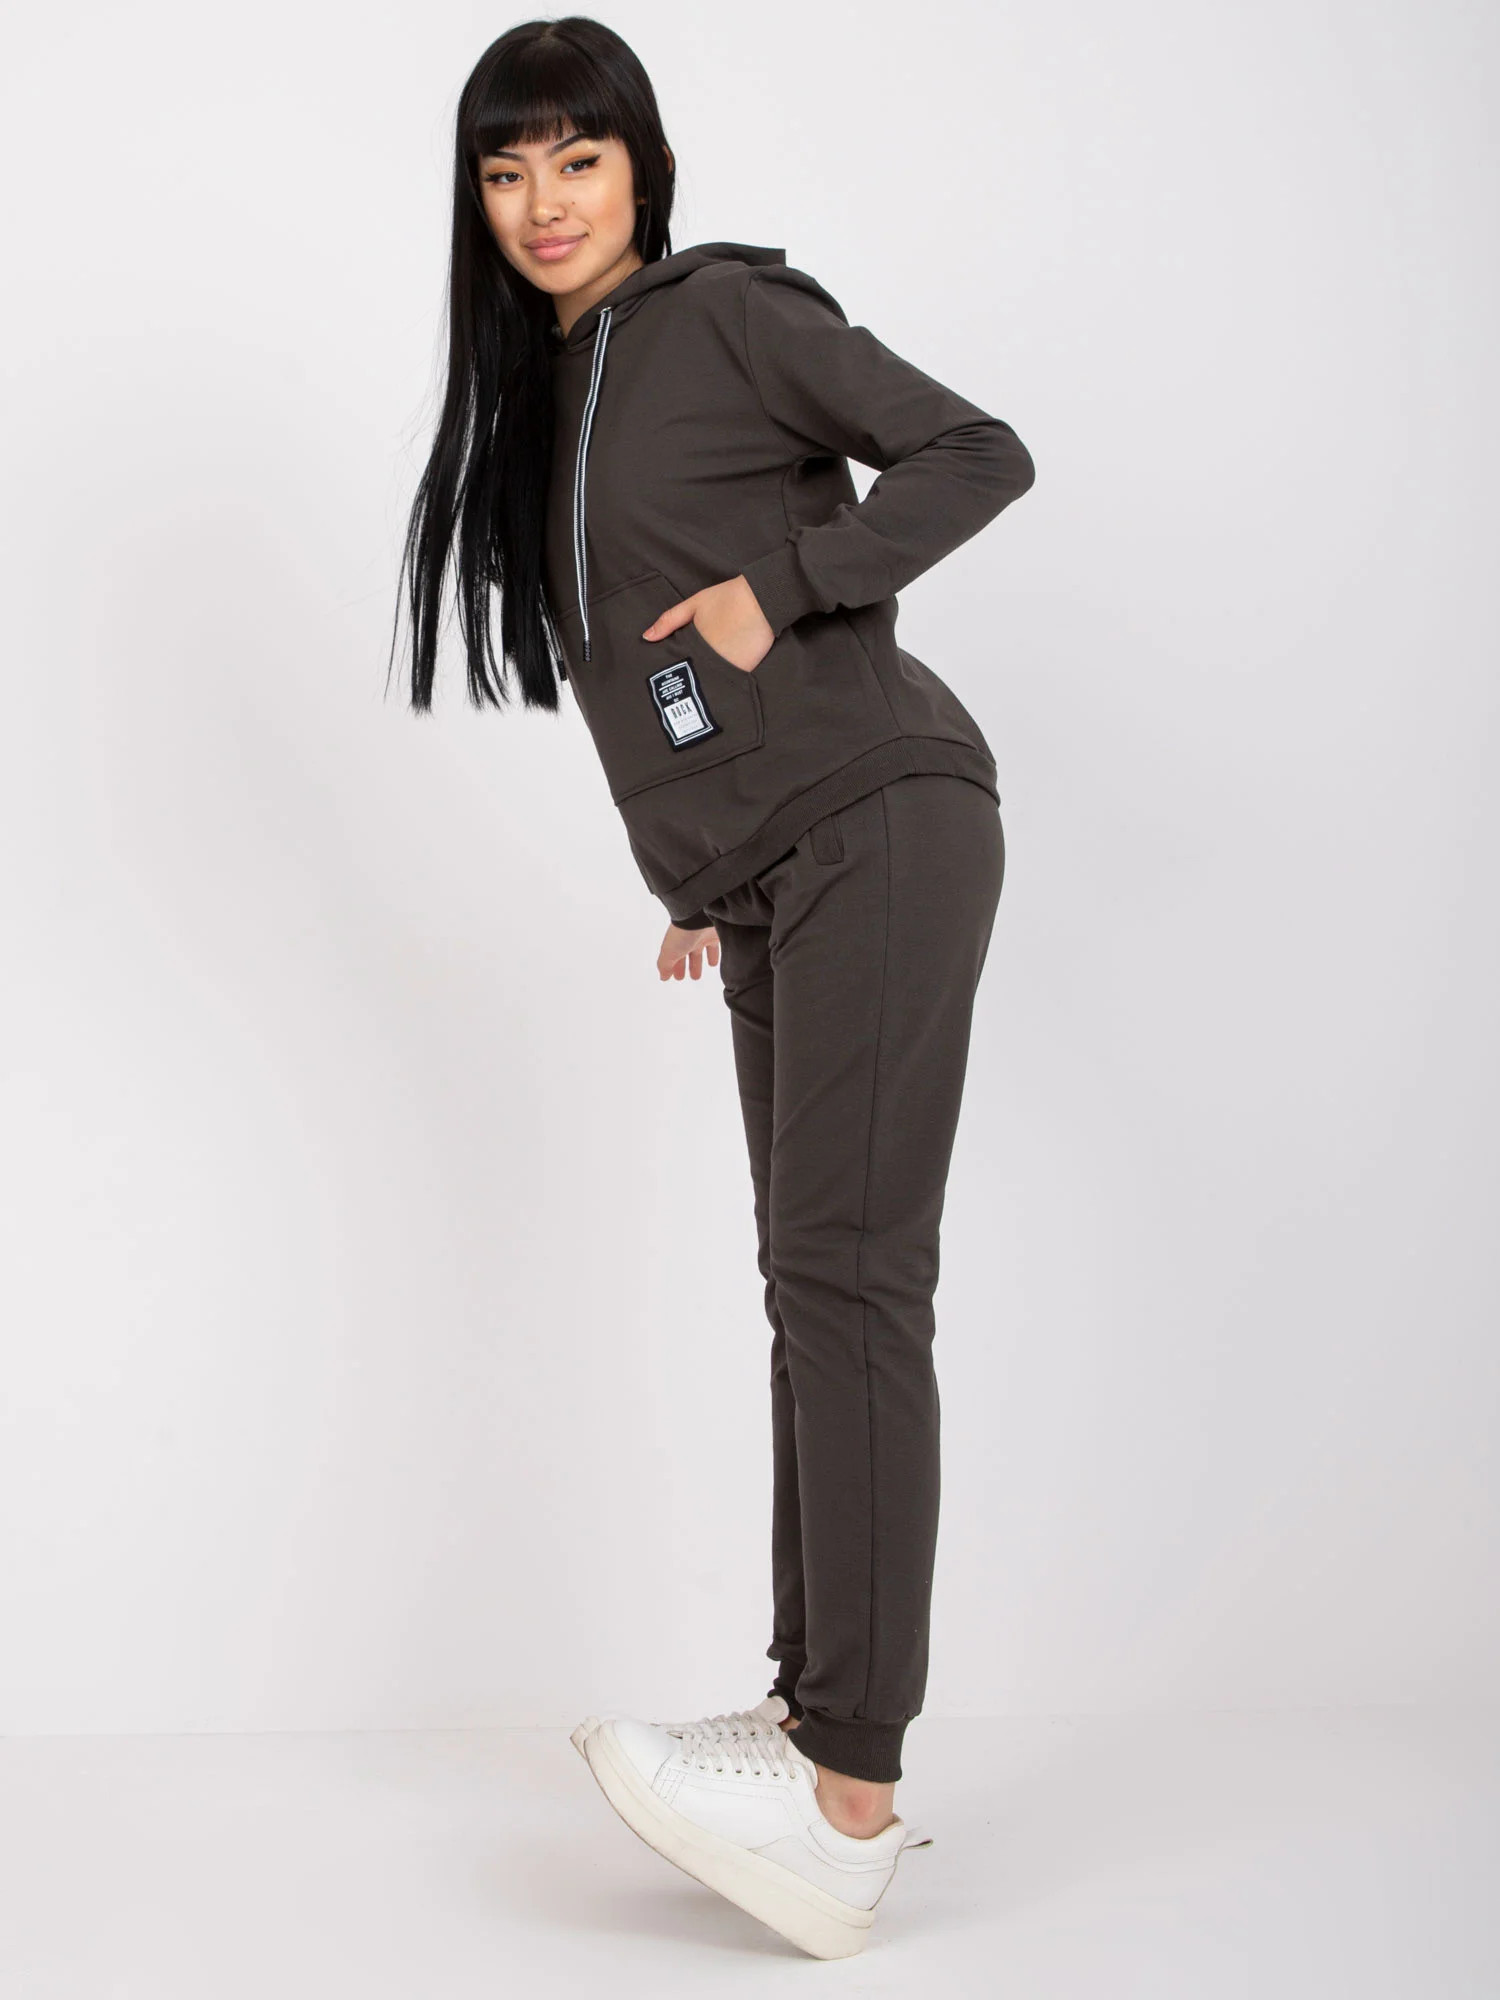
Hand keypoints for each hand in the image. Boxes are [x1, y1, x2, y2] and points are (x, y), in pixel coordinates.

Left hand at [642, 574, 773, 672]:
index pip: (678, 666)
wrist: (762, 598)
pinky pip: (730, 681)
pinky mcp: (745, 670)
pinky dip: (726, 681)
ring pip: (712, 682)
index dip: (675, 671)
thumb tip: (646, 637)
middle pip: (694, 677)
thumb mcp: (694, 604)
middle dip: (690, 679)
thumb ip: (669, 621)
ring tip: (705, 679)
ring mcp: (728, 667)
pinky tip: (724, 675)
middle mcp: (709, 659)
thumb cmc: (727, 598)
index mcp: (694, 644)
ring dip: (708, 682)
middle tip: (687, 680)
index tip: (671, 676)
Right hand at [658, 921, 719, 981]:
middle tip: (694, 977)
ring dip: (703, 961)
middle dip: (692, 966)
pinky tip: (720, 960)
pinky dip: (717, 954)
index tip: (677, 977)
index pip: (675, 957)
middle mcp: (691, 938)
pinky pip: (718, 947)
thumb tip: (663, 977)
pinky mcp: (717, 934)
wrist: (701, 915)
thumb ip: (665, 964)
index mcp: (677, 942)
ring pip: (704, 950)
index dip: (676, 968)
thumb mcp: (669, 951)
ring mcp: (704, 935)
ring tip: (709, 966)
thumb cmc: (683, 932)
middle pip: (692, 955)